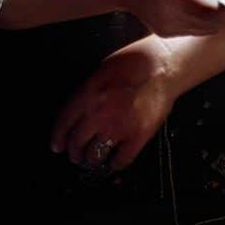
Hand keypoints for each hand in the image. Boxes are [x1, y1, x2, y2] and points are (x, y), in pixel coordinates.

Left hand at [50, 34, 178, 169]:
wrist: (166, 65)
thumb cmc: (136, 61)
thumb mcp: (103, 70)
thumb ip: (87, 93)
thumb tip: (77, 114)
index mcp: (89, 94)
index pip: (64, 124)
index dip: (58, 138)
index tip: (58, 146)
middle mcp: (100, 114)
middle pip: (77, 143)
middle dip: (74, 152)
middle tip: (76, 154)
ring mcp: (120, 127)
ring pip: (95, 156)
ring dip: (91, 160)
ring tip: (93, 159)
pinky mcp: (139, 136)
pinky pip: (121, 160)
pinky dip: (115, 164)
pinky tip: (114, 160)